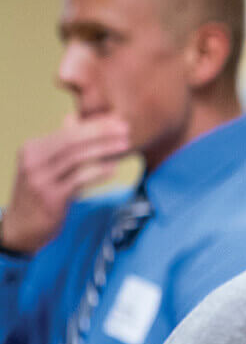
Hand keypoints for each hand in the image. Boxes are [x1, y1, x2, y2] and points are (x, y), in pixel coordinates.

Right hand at [3, 114, 128, 254]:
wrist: (21, 227)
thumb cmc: (40, 193)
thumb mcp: (46, 165)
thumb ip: (60, 144)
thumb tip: (71, 117)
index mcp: (32, 149)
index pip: (67, 133)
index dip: (94, 126)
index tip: (118, 121)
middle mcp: (32, 161)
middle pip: (72, 142)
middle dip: (101, 133)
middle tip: (126, 129)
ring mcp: (39, 179)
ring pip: (76, 159)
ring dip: (104, 150)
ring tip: (126, 145)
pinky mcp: (50, 197)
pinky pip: (78, 181)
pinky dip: (97, 173)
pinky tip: (114, 169)